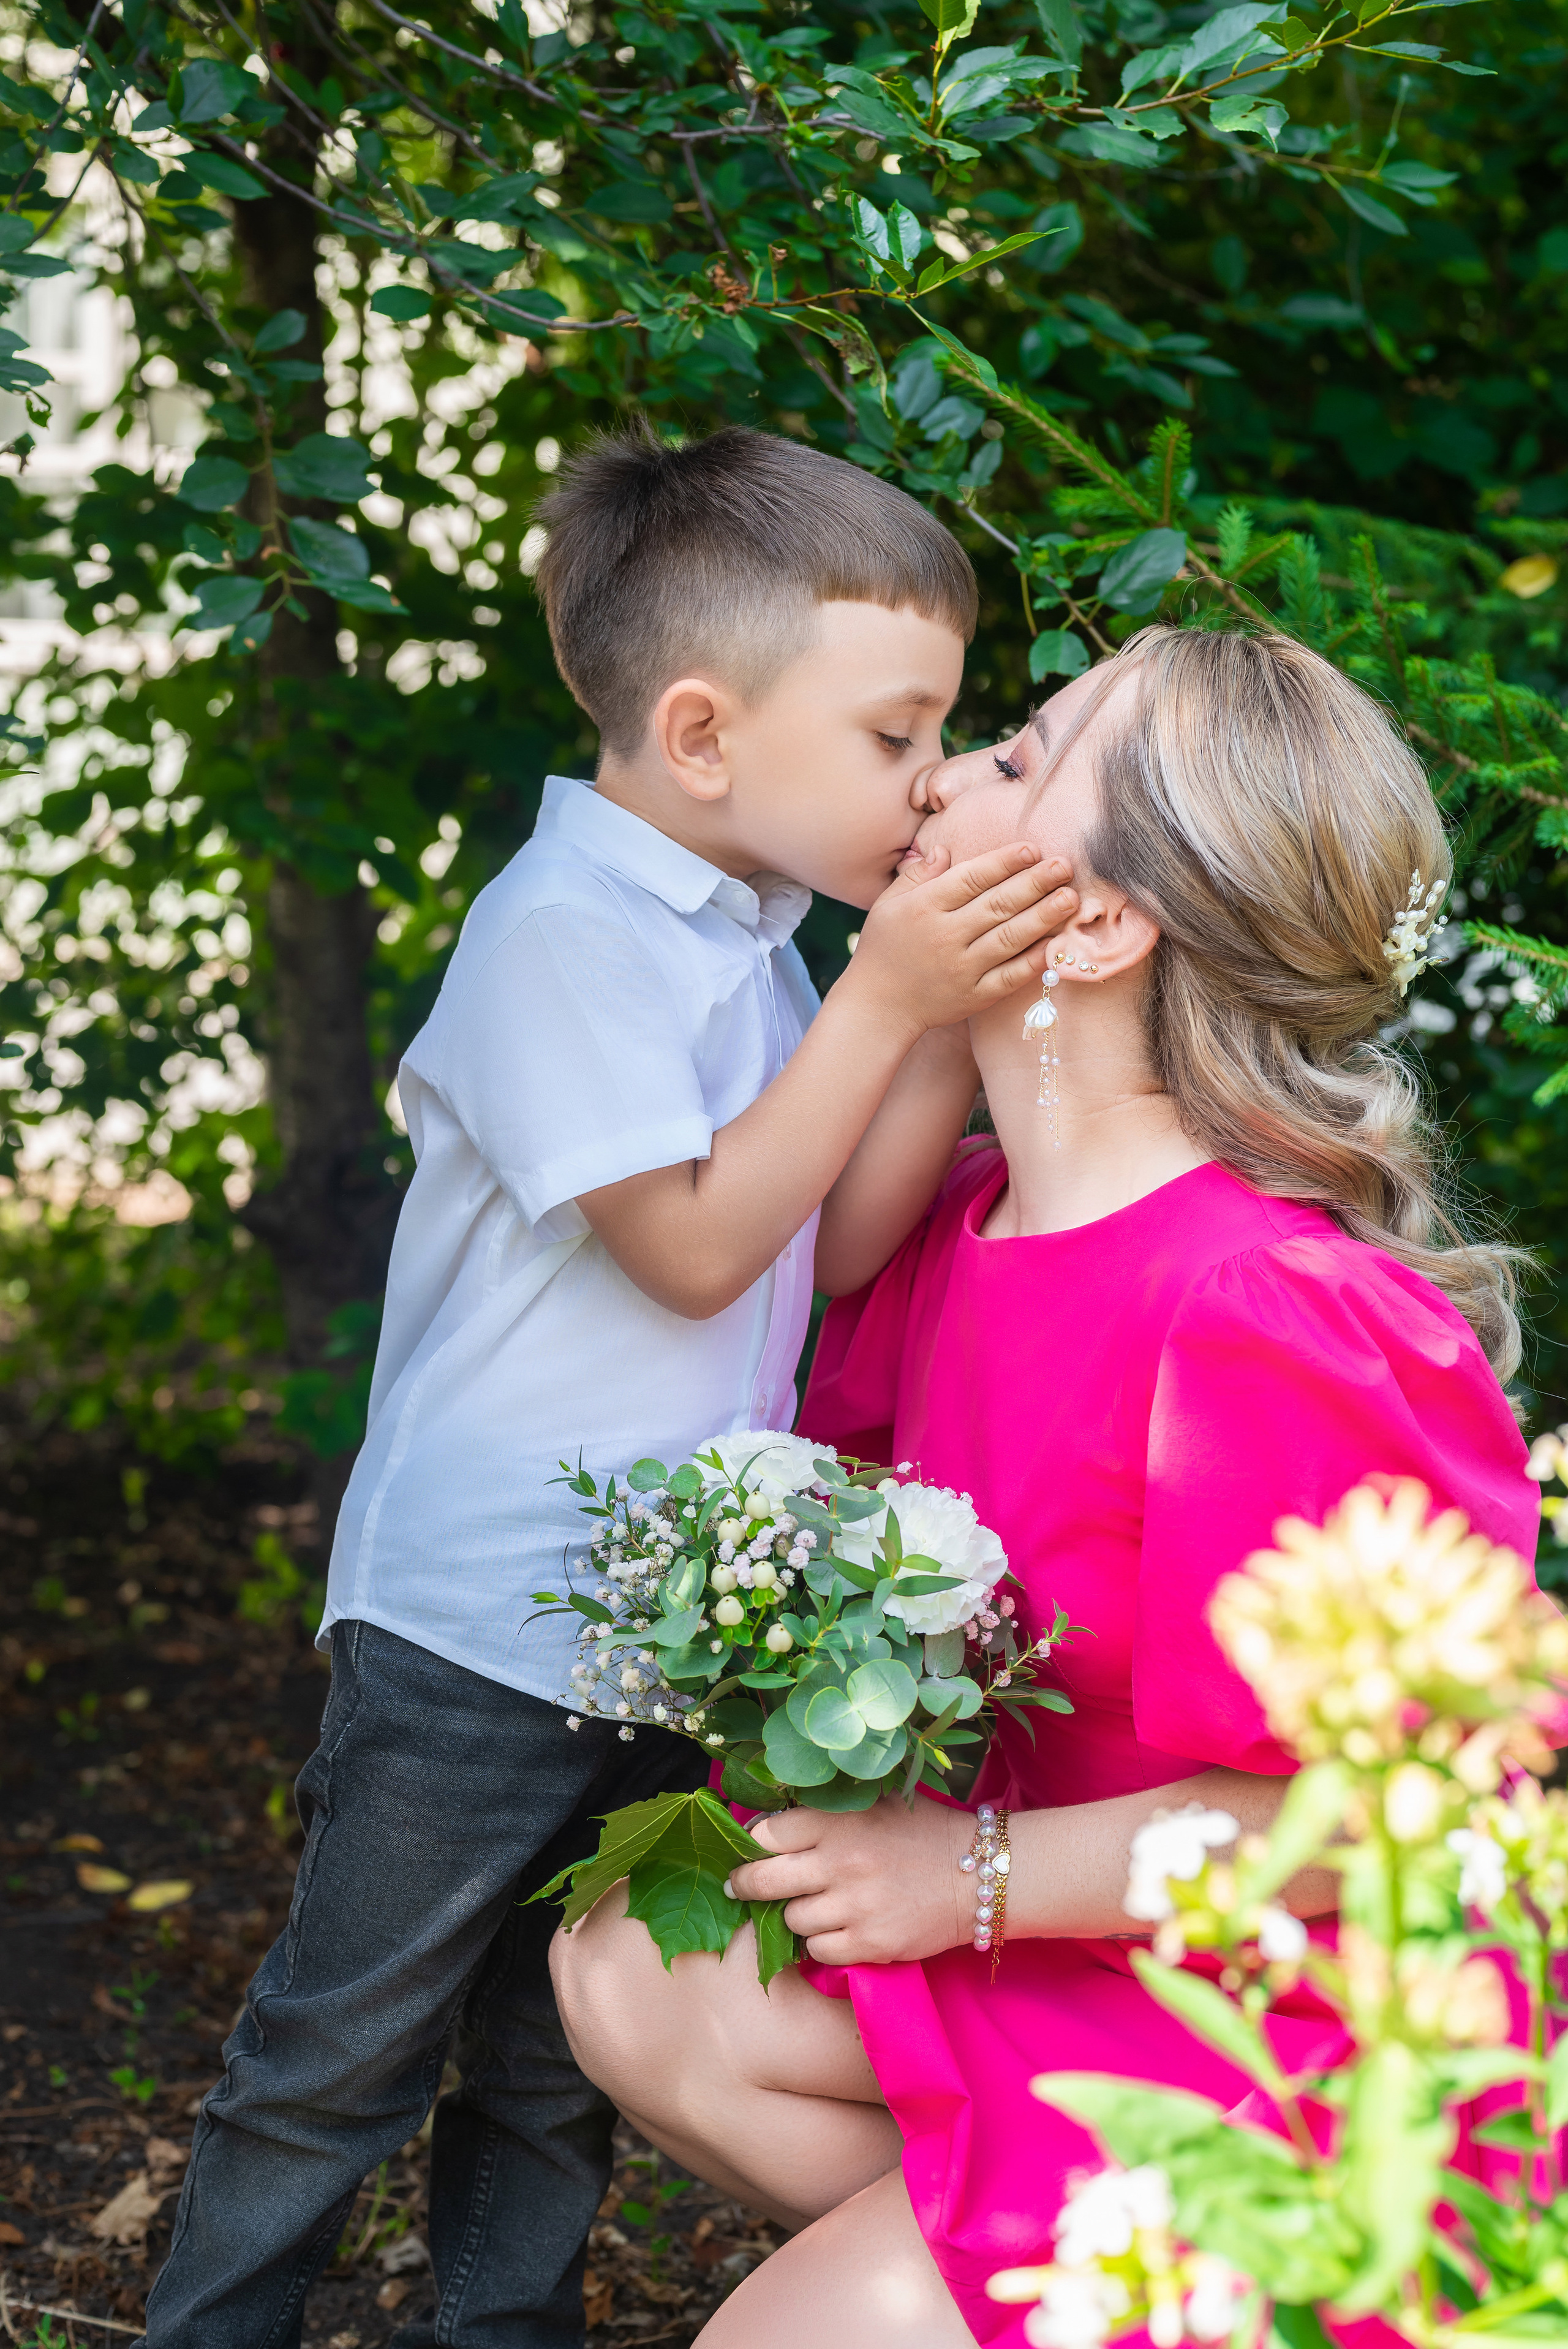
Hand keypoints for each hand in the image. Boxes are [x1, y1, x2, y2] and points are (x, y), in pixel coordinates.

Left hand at [725, 1796, 973, 1965]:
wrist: (981, 1875)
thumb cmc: (923, 1833)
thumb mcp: (874, 1804)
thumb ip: (827, 1813)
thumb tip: (770, 1826)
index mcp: (839, 1821)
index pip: (766, 1834)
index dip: (751, 1843)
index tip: (748, 1849)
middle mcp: (841, 1863)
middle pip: (763, 1880)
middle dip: (744, 1885)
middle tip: (738, 1887)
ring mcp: (855, 1907)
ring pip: (790, 1920)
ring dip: (795, 1914)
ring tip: (814, 1905)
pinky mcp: (871, 1945)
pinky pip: (818, 1951)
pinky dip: (821, 1943)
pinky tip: (836, 1929)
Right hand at [835, 844, 1077, 1048]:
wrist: (876, 1006)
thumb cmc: (883, 949)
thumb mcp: (889, 904)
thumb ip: (917, 875)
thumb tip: (946, 849)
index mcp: (924, 908)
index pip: (971, 878)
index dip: (1004, 862)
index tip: (1032, 848)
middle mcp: (945, 936)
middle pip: (998, 904)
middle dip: (1035, 882)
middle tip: (1065, 865)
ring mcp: (962, 969)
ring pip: (1010, 938)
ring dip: (1043, 917)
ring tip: (1070, 897)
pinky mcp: (975, 997)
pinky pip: (1010, 976)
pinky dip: (1034, 961)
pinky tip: (1056, 944)